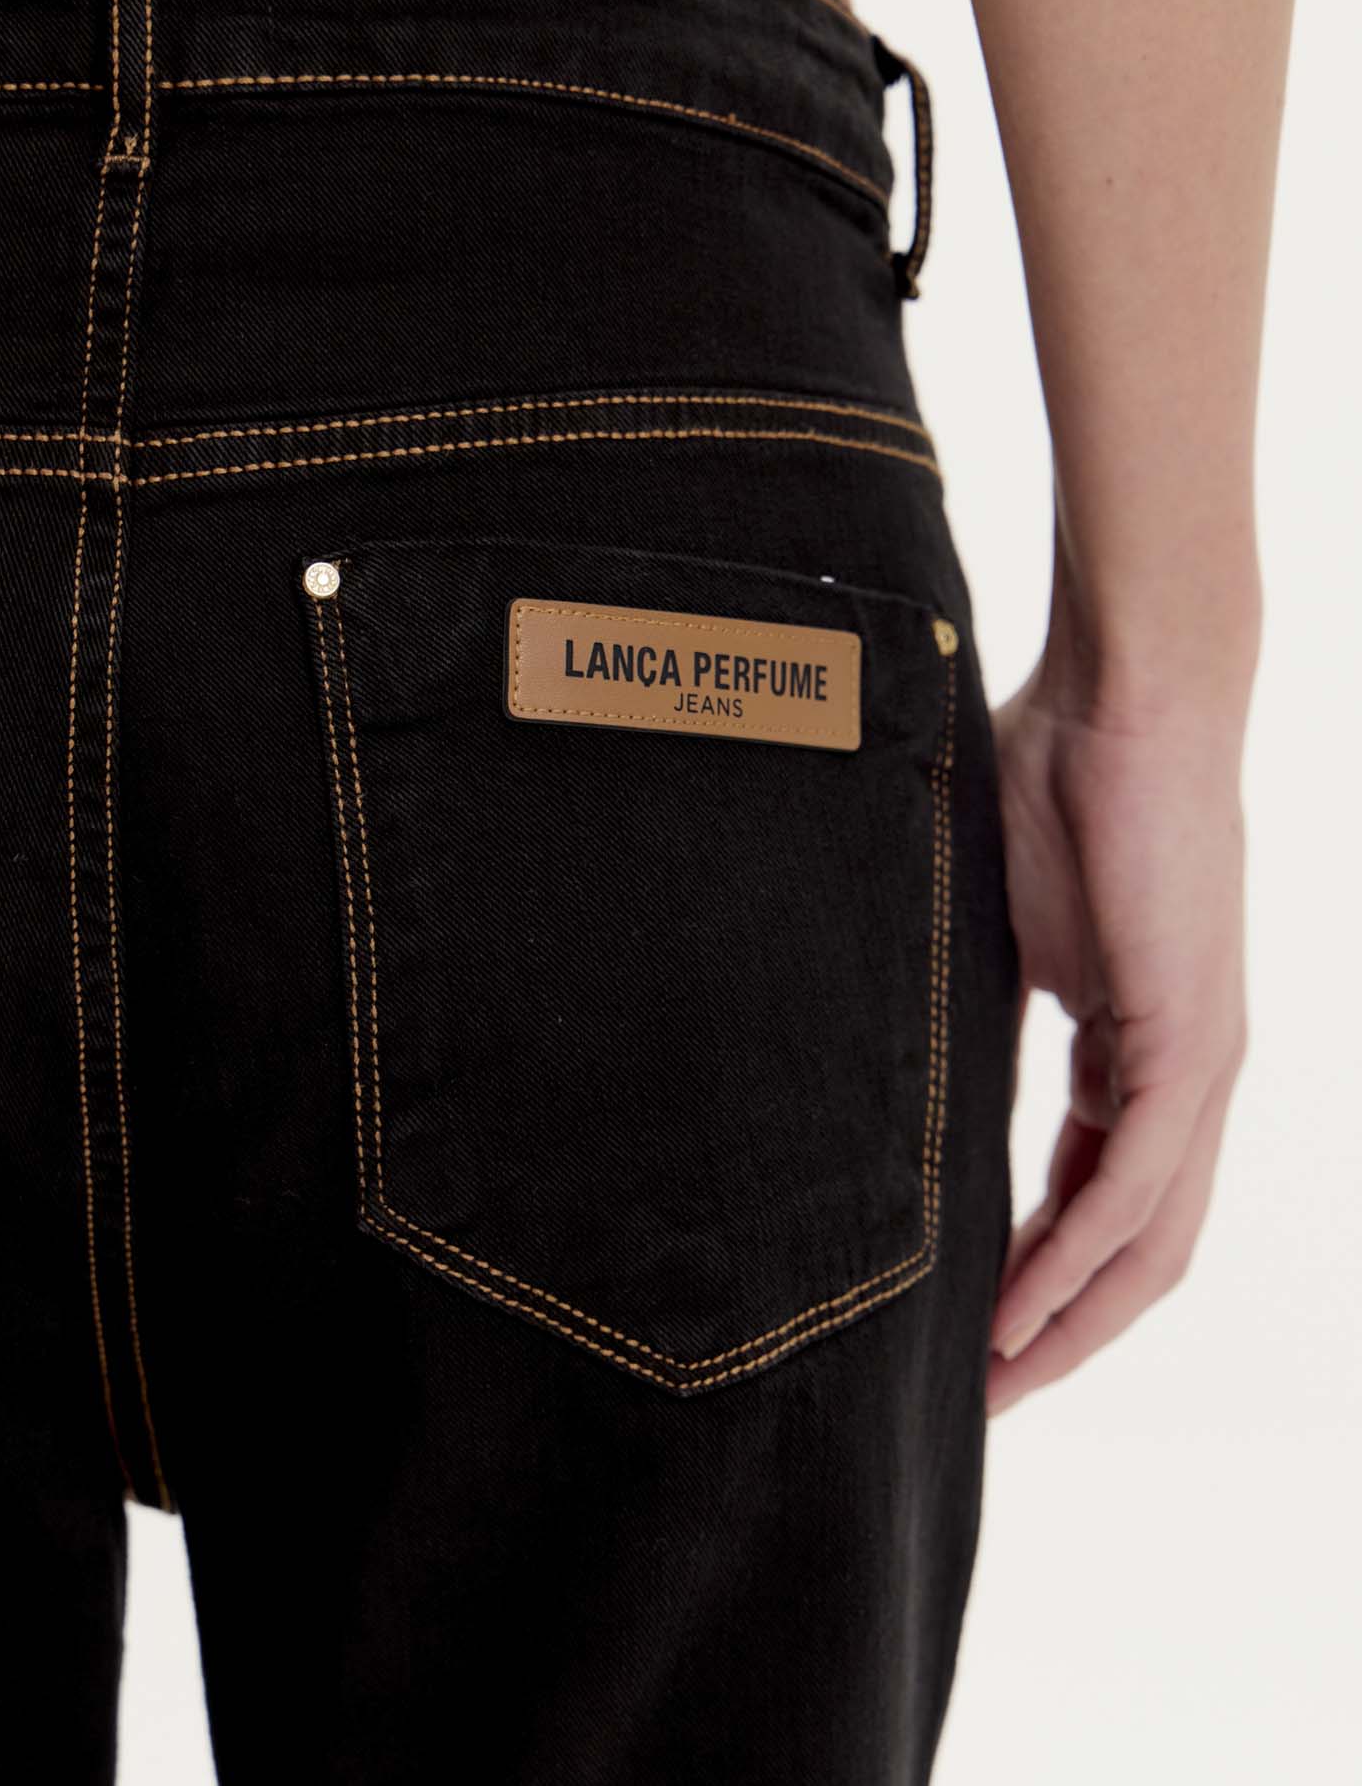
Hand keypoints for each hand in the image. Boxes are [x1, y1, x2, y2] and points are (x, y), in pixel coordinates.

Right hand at [983, 657, 1249, 1417]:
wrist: (1122, 696)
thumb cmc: (1055, 779)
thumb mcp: (999, 925)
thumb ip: (975, 1004)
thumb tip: (894, 1048)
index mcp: (1136, 1044)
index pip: (1102, 1193)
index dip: (1044, 1273)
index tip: (972, 1330)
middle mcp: (1181, 1071)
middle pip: (1139, 1245)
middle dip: (1064, 1328)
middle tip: (983, 1394)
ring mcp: (1195, 1061)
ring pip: (1148, 1238)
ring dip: (1071, 1320)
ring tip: (996, 1382)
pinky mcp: (1187, 1042)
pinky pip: (1136, 1185)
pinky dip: (1079, 1260)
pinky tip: (1022, 1311)